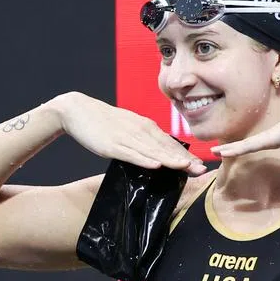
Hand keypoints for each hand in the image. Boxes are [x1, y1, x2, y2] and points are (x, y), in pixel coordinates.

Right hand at [52, 92, 205, 174]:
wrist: (77, 111)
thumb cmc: (102, 121)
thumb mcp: (126, 127)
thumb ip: (141, 138)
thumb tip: (156, 152)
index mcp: (145, 126)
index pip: (169, 143)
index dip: (185, 154)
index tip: (200, 165)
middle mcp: (139, 130)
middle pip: (165, 147)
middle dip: (184, 159)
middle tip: (201, 170)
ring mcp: (126, 138)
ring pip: (152, 151)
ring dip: (170, 160)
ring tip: (186, 168)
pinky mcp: (112, 145)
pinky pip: (131, 154)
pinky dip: (144, 160)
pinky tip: (155, 166)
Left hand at [210, 101, 279, 157]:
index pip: (266, 140)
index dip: (254, 144)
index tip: (243, 147)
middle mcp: (276, 133)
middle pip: (252, 142)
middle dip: (236, 146)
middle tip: (219, 150)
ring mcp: (271, 135)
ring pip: (245, 144)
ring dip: (230, 149)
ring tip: (213, 151)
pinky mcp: (269, 138)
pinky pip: (247, 146)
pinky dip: (233, 150)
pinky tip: (219, 152)